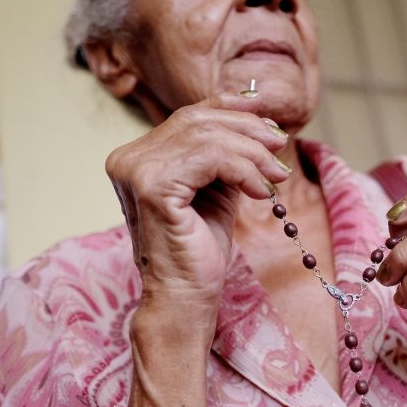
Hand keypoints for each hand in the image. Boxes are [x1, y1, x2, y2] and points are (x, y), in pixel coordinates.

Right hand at [105, 90, 291, 307]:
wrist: (185, 297)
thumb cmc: (199, 250)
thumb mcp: (216, 189)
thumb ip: (226, 155)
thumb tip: (260, 119)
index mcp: (136, 158)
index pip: (187, 117)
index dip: (230, 109)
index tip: (266, 117)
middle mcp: (127, 159)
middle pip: (197, 121)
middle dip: (247, 129)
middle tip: (280, 145)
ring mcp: (136, 170)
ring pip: (208, 137)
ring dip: (252, 153)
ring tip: (276, 174)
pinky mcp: (153, 186)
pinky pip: (212, 159)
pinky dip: (245, 170)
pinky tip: (260, 190)